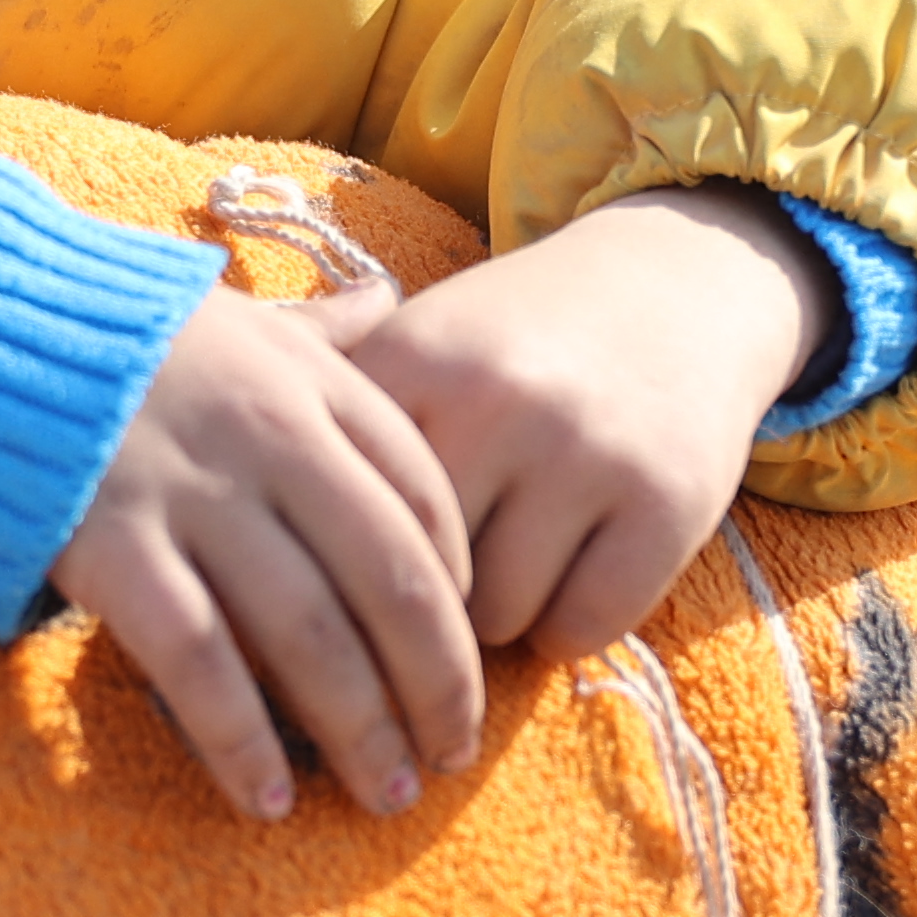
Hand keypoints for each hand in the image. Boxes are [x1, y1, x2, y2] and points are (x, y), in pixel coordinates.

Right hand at [48, 285, 480, 823]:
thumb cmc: (108, 334)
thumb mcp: (232, 317)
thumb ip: (318, 330)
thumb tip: (388, 302)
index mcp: (309, 382)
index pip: (423, 499)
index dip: (457, 594)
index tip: (463, 659)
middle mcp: (269, 437)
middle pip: (390, 580)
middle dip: (435, 684)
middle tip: (450, 757)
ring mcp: (192, 494)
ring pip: (311, 633)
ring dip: (360, 729)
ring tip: (383, 794)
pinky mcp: (114, 548)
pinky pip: (200, 663)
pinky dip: (243, 741)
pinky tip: (267, 799)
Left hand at [343, 185, 832, 669]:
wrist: (674, 286)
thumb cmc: (510, 342)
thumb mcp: (412, 346)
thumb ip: (320, 422)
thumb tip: (241, 552)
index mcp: (409, 360)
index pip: (331, 516)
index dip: (334, 556)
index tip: (342, 565)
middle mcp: (493, 401)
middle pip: (410, 581)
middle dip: (423, 592)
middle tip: (449, 559)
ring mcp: (584, 452)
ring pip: (496, 620)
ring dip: (502, 614)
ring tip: (517, 552)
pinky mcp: (666, 504)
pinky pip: (580, 631)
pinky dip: (571, 626)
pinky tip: (577, 570)